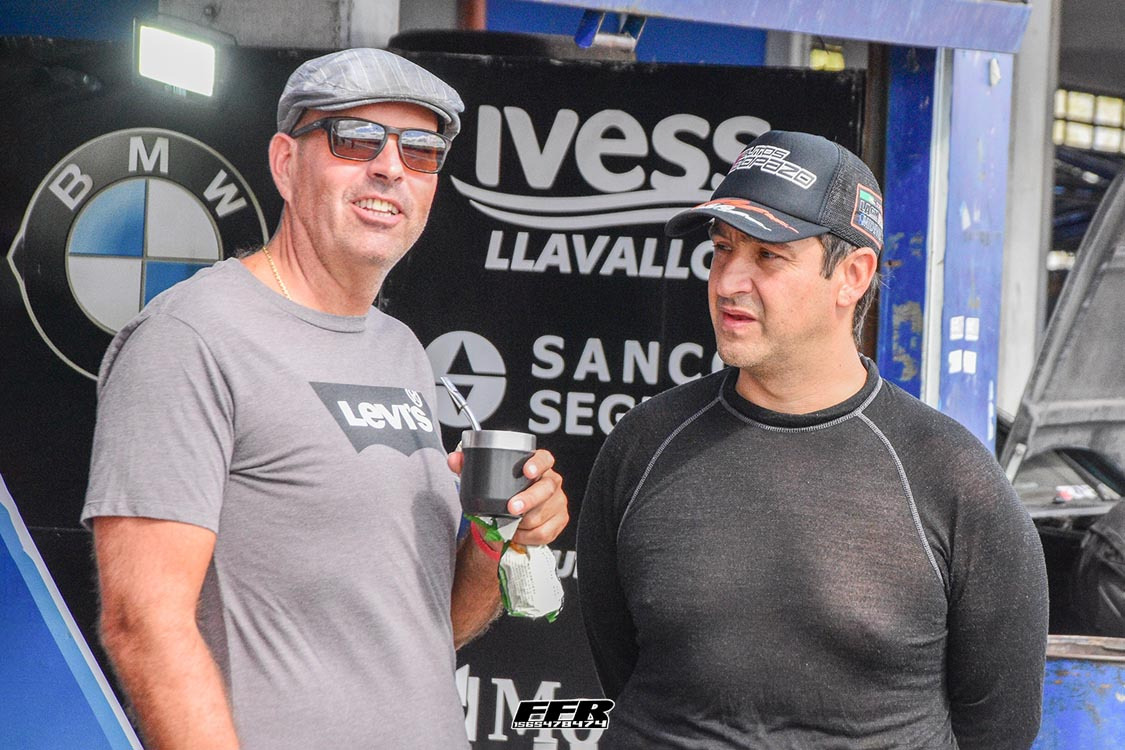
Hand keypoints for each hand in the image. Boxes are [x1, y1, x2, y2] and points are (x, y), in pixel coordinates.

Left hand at [447, 448, 568, 546]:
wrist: (507, 518)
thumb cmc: (499, 492)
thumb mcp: (481, 478)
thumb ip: (466, 465)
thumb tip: (454, 459)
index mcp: (537, 465)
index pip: (544, 458)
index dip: (538, 464)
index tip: (527, 471)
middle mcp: (551, 481)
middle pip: (546, 488)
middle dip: (529, 499)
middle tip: (511, 508)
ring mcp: (558, 501)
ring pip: (544, 514)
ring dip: (525, 523)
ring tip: (510, 524)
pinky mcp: (559, 520)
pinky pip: (546, 532)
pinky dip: (529, 536)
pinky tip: (519, 534)